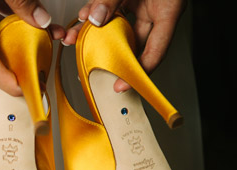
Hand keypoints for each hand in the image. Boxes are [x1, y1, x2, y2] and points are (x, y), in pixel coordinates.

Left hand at [61, 0, 186, 91]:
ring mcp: (141, 3)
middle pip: (133, 43)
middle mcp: (154, 11)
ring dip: (97, 34)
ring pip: (118, 26)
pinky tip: (82, 20)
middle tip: (91, 69)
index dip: (138, 72)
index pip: (155, 52)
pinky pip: (112, 10)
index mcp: (167, 12)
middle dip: (110, 55)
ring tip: (78, 43)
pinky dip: (96, 14)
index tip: (121, 86)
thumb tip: (95, 19)